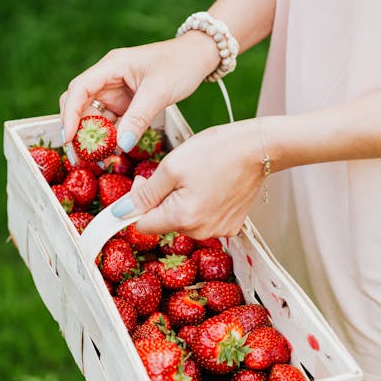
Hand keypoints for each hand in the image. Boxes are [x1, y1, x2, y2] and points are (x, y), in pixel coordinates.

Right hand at [60, 32, 218, 149]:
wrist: (199, 58)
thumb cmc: (180, 64)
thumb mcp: (159, 91)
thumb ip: (138, 118)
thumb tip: (120, 145)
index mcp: (111, 67)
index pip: (80, 89)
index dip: (70, 114)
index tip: (68, 138)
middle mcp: (107, 79)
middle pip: (80, 105)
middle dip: (77, 131)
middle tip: (79, 157)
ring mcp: (116, 93)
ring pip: (95, 118)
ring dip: (93, 138)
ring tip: (96, 161)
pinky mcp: (126, 104)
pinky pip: (111, 124)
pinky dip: (109, 139)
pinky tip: (110, 154)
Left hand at [112, 119, 264, 238]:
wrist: (259, 148)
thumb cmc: (217, 151)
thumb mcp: (172, 166)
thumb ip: (145, 193)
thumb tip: (120, 212)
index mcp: (183, 218)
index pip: (141, 225)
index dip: (136, 204)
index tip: (144, 181)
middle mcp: (201, 232)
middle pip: (163, 223)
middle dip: (160, 200)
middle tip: (172, 172)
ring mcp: (218, 230)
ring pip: (183, 221)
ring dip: (180, 202)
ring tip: (196, 176)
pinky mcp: (231, 225)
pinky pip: (203, 219)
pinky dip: (200, 204)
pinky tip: (211, 185)